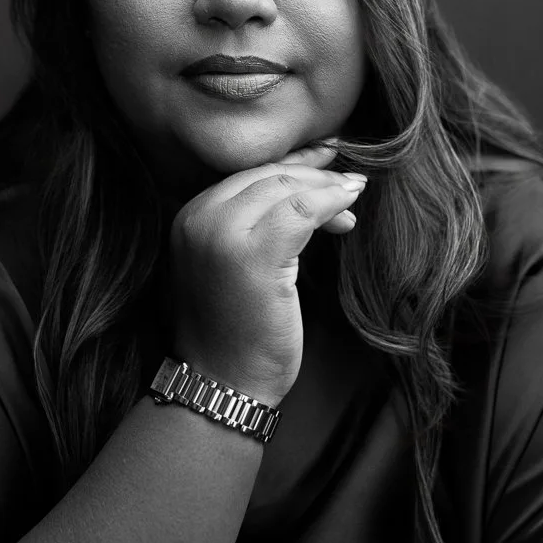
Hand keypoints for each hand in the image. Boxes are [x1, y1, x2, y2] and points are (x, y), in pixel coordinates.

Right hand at [168, 139, 367, 404]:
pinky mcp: (252, 255)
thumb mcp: (233, 266)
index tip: (326, 160)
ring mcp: (221, 234)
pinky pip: (302, 210)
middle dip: (314, 176)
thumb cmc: (234, 332)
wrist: (220, 383)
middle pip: (267, 175)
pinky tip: (349, 209)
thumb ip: (252, 226)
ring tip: (353, 200)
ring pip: (285, 187)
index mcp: (189, 217)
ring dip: (327, 189)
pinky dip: (330, 202)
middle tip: (350, 185)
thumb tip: (306, 189)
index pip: (247, 174)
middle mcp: (198, 218)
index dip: (292, 164)